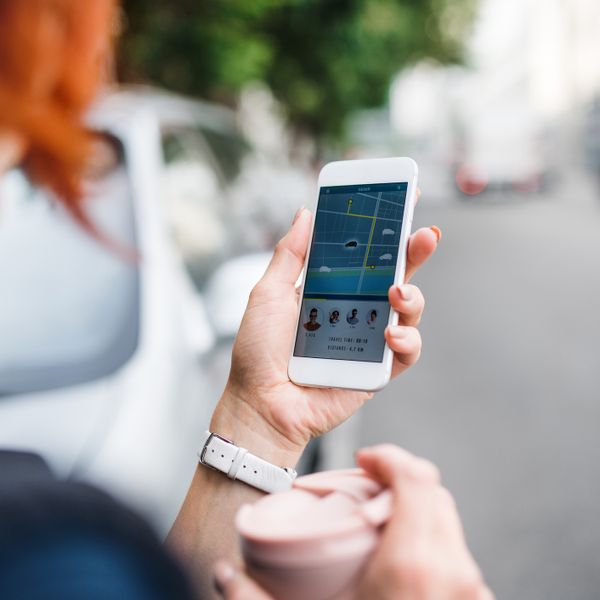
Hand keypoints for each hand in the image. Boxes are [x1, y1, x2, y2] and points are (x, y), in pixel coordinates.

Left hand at [211, 206, 439, 461]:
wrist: (260, 403)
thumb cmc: (258, 351)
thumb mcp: (268, 293)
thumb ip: (290, 255)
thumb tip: (306, 213)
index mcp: (331, 289)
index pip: (364, 254)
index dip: (384, 230)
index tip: (403, 201)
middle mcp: (354, 309)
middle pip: (394, 275)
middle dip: (414, 253)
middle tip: (425, 235)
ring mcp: (368, 339)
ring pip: (408, 310)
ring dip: (412, 296)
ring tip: (396, 293)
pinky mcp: (377, 370)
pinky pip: (406, 351)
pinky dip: (406, 340)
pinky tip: (390, 334)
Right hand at [213, 446, 492, 599]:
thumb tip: (224, 574)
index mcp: (412, 568)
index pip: (417, 479)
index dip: (391, 457)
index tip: (366, 459)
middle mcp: (453, 576)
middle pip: (435, 496)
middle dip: (401, 482)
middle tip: (368, 490)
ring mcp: (471, 596)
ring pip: (449, 530)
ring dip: (418, 516)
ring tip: (383, 527)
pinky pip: (458, 564)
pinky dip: (433, 549)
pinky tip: (405, 564)